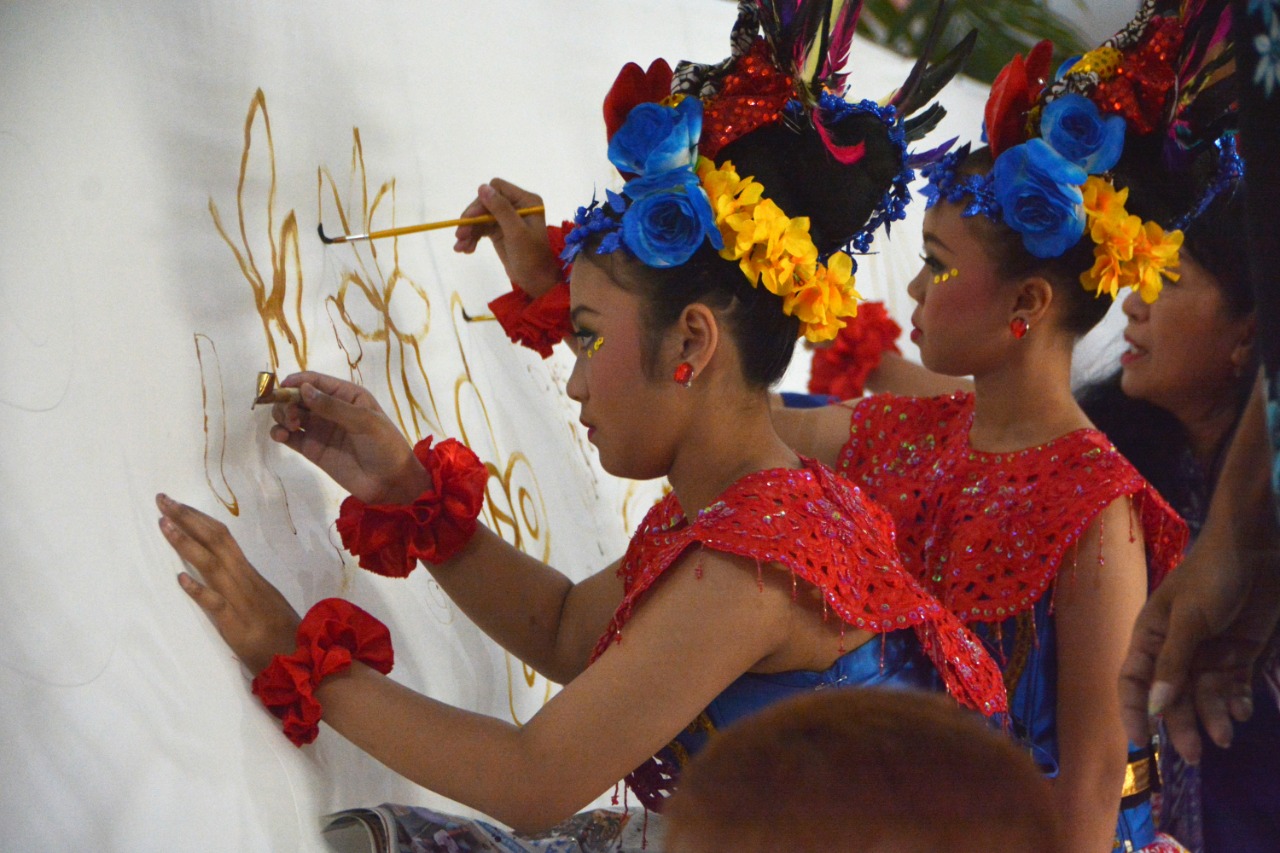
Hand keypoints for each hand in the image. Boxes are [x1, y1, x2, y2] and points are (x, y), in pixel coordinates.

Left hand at [159, 494, 299, 674]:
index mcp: (249, 573)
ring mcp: (240, 600)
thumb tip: (226, 569)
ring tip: (163, 524)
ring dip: (186, 543)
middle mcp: (244, 579)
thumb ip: (245, 583)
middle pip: (215, 541)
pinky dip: (198, 590)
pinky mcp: (235, 625)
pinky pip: (215, 604)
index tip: (177, 504)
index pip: (223, 536)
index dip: (199, 518)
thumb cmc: (283, 630)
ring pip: (211, 564)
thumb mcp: (264, 598)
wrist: (300, 655)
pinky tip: (180, 578)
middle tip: (163, 500)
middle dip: (188, 518)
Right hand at [271, 372, 430, 504]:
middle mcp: (330, 409)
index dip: (297, 381)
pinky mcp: (311, 449)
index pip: (316, 381)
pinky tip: (281, 435)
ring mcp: (319, 429)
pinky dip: (279, 432)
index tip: (282, 388)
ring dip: (282, 414)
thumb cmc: (385, 446)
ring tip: (290, 425)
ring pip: (290, 414)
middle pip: (298, 396)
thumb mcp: (365, 422)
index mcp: (347, 395)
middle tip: (291, 414)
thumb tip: (304, 389)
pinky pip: (289, 436)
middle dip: (287, 400)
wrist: (390, 482)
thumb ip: (334, 407)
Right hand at [452, 179, 559, 297]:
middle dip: (471, 219)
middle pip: (486, 203)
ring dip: (468, 231)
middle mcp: (516, 206)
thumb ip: (501, 209)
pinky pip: (481, 229)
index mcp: (526, 201)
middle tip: (459, 235)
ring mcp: (507, 218)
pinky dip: (472, 238)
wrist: (536, 281)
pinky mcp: (499, 231)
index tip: (470, 218)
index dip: (482, 201)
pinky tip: (465, 250)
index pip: (498, 189)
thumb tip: (482, 187)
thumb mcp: (516, 232)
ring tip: (460, 247)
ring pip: (480, 217)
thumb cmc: (531, 257)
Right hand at [1119, 537, 1279, 762]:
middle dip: (1182, 726)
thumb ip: (1172, 664)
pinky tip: (1244, 710)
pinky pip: (1233, 689)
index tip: (1141, 742)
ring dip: (1214, 717)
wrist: (1257, 549)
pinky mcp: (1238, 656)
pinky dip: (1237, 703)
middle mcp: (1176, 651)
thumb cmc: (1212, 576)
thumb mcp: (1189, 619)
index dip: (1133, 711)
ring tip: (1227, 734)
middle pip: (1172, 697)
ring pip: (1205, 697)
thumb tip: (1153, 708)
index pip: (1133, 680)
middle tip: (1196, 755)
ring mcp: (1208, 655)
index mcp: (1151, 637)